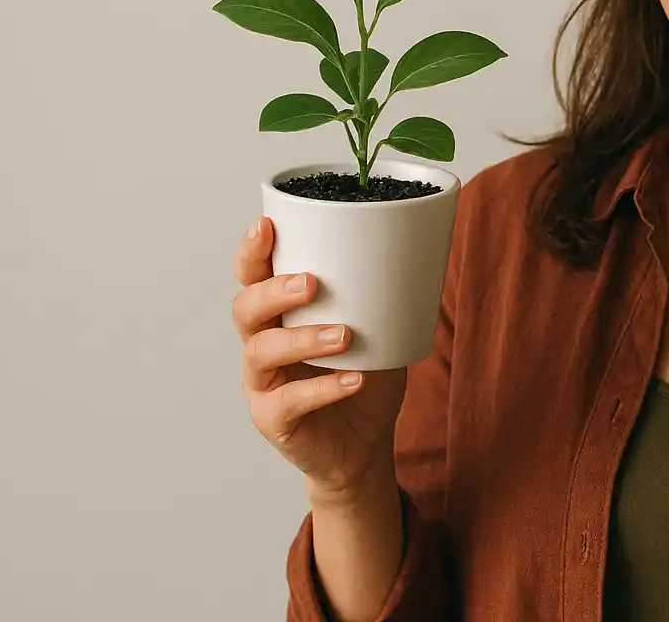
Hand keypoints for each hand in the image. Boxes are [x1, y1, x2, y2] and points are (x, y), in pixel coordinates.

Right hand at [232, 216, 407, 503]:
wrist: (364, 442)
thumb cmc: (366, 373)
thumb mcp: (377, 327)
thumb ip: (382, 294)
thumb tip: (423, 246)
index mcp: (280, 314)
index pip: (253, 276)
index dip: (252, 252)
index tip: (266, 225)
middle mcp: (261, 344)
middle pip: (245, 309)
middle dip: (274, 291)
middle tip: (311, 283)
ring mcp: (263, 384)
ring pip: (262, 352)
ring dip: (303, 339)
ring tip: (344, 336)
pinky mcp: (274, 420)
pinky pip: (287, 403)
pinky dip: (323, 389)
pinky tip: (354, 380)